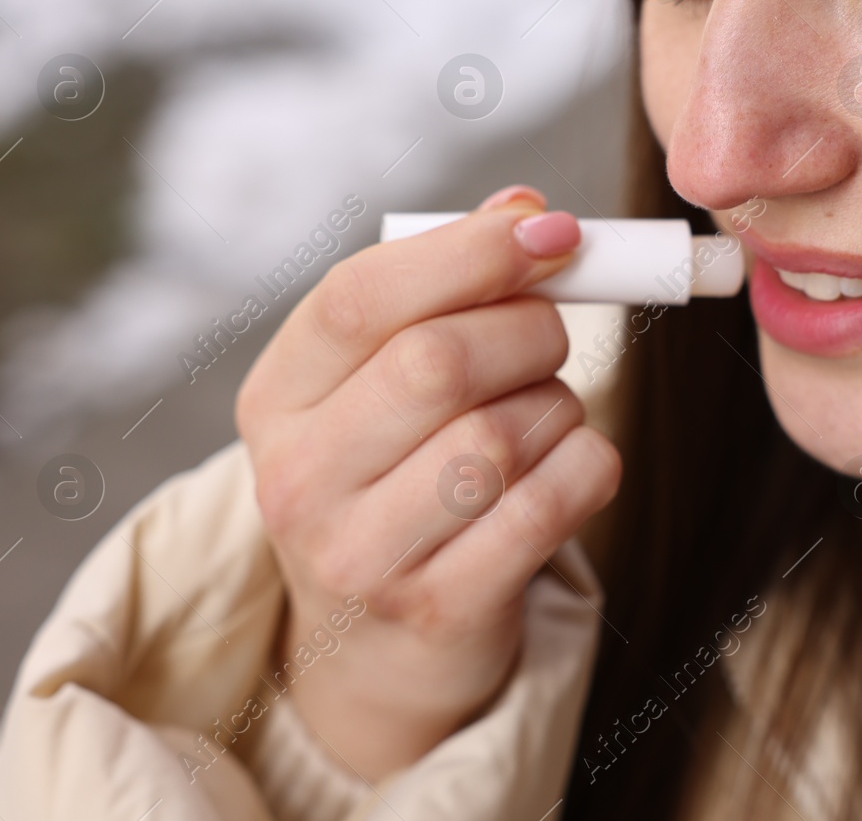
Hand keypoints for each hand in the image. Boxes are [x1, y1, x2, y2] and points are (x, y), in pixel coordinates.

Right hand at [235, 185, 621, 778]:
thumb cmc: (397, 480)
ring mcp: (361, 554)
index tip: (551, 229)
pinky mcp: (438, 609)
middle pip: (437, 362)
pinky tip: (568, 463)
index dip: (468, 252)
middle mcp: (299, 478)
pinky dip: (585, 462)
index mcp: (276, 398)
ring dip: (556, 405)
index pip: (358, 297)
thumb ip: (446, 289)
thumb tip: (526, 209)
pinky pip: (549, 503)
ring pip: (500, 434)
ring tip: (544, 416)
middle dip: (528, 330)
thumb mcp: (384, 385)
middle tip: (550, 337)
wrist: (377, 652)